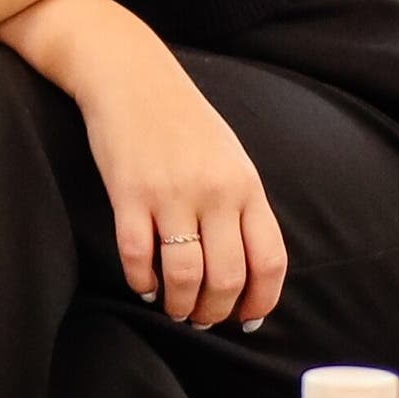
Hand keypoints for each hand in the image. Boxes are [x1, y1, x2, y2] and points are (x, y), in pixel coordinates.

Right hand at [59, 29, 285, 329]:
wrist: (132, 76)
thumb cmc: (183, 120)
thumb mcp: (230, 159)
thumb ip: (242, 207)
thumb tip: (247, 268)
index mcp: (246, 186)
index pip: (269, 260)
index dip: (261, 301)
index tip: (247, 320)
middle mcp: (215, 193)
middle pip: (227, 277)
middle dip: (215, 312)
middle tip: (202, 319)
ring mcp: (171, 194)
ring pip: (185, 275)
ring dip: (180, 305)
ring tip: (174, 309)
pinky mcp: (129, 194)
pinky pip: (138, 256)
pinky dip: (142, 281)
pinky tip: (144, 285)